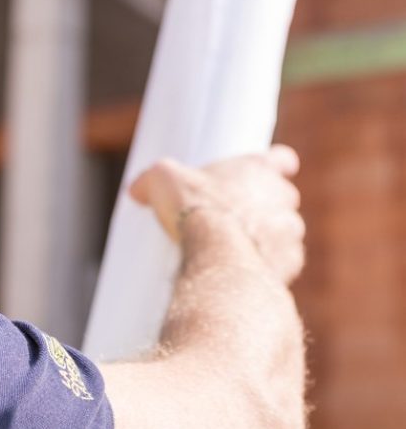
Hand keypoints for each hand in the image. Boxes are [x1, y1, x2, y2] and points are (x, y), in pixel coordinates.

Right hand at [130, 147, 304, 284]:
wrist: (219, 258)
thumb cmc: (195, 210)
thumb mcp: (162, 181)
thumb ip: (152, 180)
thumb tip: (136, 189)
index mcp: (258, 169)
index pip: (281, 159)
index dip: (276, 165)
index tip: (269, 171)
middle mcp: (282, 197)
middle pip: (283, 197)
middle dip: (264, 205)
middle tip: (235, 216)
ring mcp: (289, 231)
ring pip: (285, 231)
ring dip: (269, 236)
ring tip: (239, 247)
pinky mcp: (291, 263)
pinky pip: (285, 261)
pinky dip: (270, 264)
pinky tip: (246, 269)